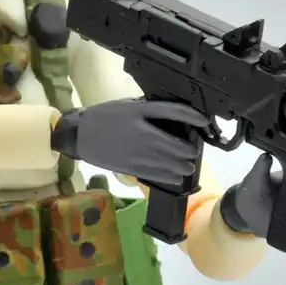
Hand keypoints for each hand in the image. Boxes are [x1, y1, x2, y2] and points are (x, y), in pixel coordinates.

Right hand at [51, 98, 209, 184]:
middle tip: (193, 152)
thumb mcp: (128, 106)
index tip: (204, 121)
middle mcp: (140, 132)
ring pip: (166, 161)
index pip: (172, 112)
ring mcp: (136, 152)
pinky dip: (168, 177)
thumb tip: (174, 114)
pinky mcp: (130, 166)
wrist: (81, 134)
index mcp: (139, 112)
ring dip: (181, 166)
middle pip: (173, 142)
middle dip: (187, 150)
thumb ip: (149, 109)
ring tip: (188, 167)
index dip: (192, 116)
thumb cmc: (106, 116)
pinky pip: (154, 174)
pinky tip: (175, 177)